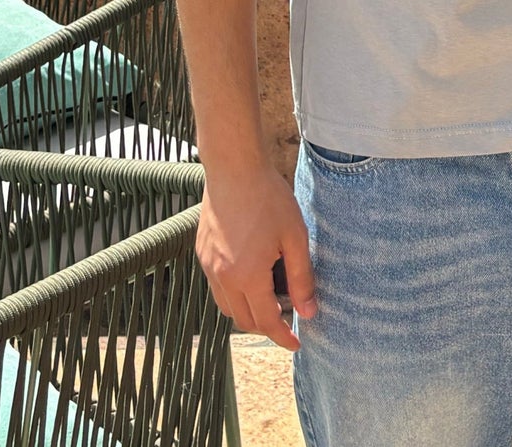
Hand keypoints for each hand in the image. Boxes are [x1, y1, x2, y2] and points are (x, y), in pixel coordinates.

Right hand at [196, 164, 316, 350]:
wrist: (233, 167)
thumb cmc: (268, 198)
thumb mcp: (295, 237)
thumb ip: (302, 278)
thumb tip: (309, 311)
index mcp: (247, 277)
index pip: (267, 322)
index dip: (283, 337)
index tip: (296, 344)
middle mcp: (223, 277)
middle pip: (243, 320)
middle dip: (266, 327)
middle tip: (287, 318)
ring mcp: (208, 265)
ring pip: (226, 306)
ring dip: (247, 312)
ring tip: (269, 299)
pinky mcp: (202, 252)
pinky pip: (217, 286)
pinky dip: (233, 293)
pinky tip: (250, 275)